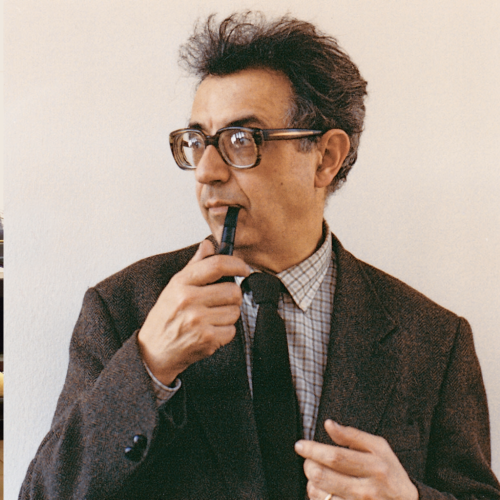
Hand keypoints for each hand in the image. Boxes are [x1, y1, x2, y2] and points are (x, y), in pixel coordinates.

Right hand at [138, 239, 249, 385]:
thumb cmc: (166, 317)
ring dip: (228, 315)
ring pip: (234, 312)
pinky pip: (231, 330)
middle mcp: (188, 300)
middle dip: (232, 296)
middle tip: (221, 301)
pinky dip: (225, 332)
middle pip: (232, 291)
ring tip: (211, 318)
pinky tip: (210, 331)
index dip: (236, 264)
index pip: (216, 265)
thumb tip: (208, 244)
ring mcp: (198, 320)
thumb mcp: (174, 287)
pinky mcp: (206, 338)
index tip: (244, 268)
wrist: (154, 351)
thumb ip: (195, 265)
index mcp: (181, 283)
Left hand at [295, 420, 418, 499]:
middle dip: (309, 465)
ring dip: (312, 482)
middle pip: (324, 476)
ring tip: (317, 475)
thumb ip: (352, 435)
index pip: (336, 457)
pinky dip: (318, 497)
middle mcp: (368, 490)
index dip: (314, 450)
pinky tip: (323, 490)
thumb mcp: (379, 448)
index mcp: (375, 466)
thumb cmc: (390, 472)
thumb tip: (328, 424)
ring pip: (321, 494)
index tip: (300, 445)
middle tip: (308, 460)